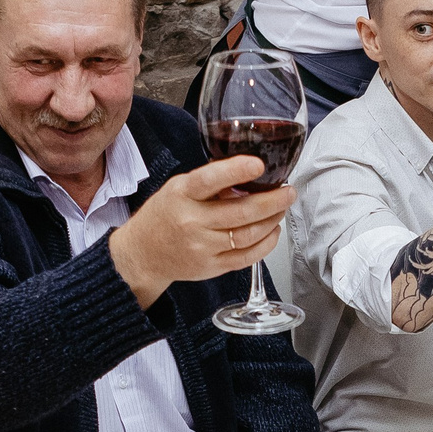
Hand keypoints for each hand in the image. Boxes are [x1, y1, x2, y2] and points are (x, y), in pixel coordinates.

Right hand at [106, 160, 294, 305]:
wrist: (143, 254)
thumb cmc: (165, 215)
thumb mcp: (178, 188)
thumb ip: (210, 181)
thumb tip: (249, 173)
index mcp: (182, 194)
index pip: (209, 180)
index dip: (236, 171)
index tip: (258, 164)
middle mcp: (192, 221)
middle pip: (241, 212)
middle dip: (272, 200)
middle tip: (288, 191)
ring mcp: (203, 247)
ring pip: (249, 235)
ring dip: (272, 220)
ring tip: (281, 208)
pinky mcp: (212, 267)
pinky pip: (247, 257)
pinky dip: (266, 243)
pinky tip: (272, 230)